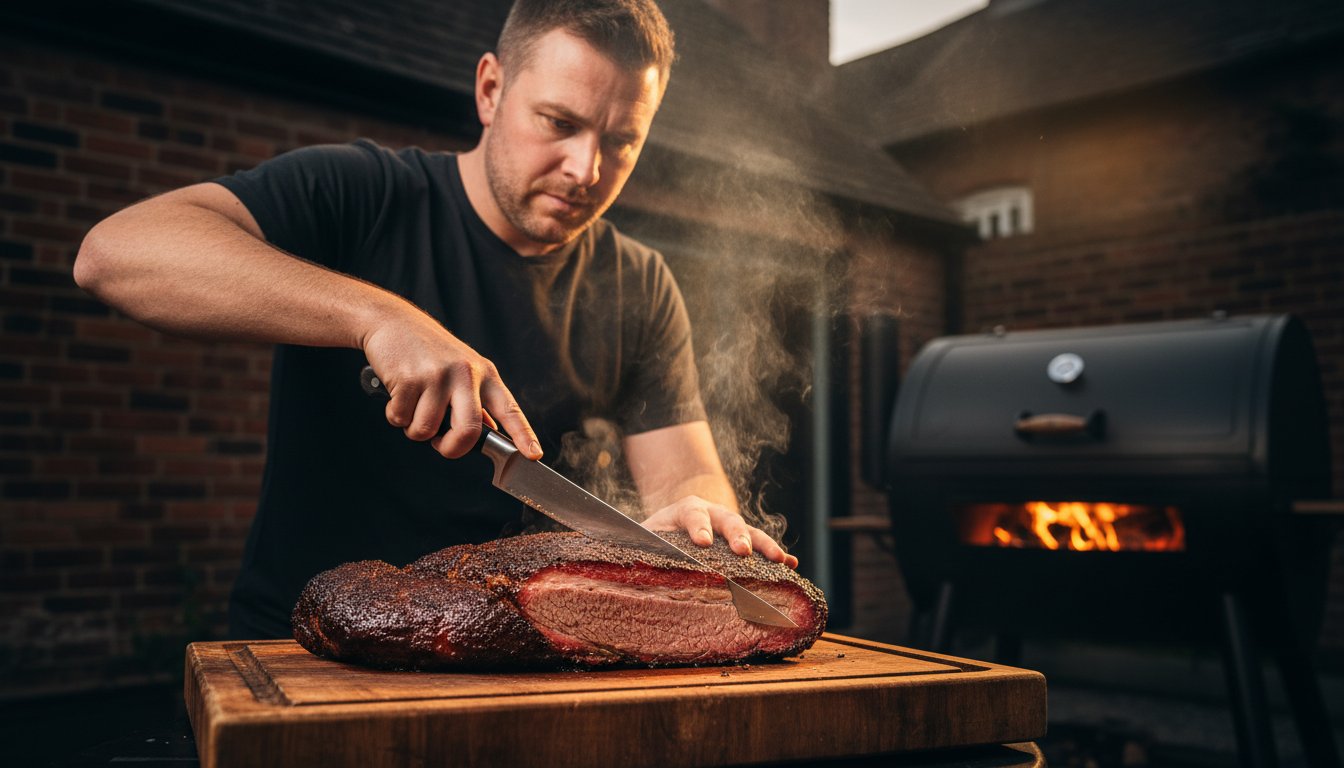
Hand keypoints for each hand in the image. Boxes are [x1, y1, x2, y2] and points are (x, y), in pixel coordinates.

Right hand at [361, 305, 541, 459]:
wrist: (392, 320)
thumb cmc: (427, 349)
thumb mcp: (462, 368)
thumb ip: (477, 400)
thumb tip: (490, 430)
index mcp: (485, 374)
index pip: (510, 410)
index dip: (524, 435)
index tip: (533, 455)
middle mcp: (466, 374)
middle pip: (469, 432)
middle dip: (452, 449)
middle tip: (442, 445)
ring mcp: (438, 376)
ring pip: (426, 431)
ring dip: (414, 428)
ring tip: (413, 405)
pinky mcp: (409, 378)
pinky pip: (401, 419)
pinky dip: (395, 415)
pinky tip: (399, 394)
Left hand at [642, 495, 798, 568]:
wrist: (673, 528)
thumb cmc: (655, 539)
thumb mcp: (644, 538)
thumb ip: (641, 545)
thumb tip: (624, 560)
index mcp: (685, 510)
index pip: (693, 514)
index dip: (698, 527)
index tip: (702, 542)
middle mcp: (713, 514)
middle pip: (728, 520)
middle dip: (737, 536)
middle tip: (743, 552)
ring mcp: (731, 527)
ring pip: (751, 532)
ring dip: (766, 546)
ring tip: (781, 560)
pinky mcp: (743, 542)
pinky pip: (762, 547)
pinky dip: (778, 555)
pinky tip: (792, 564)